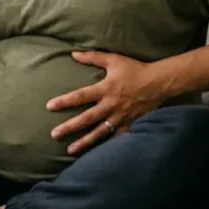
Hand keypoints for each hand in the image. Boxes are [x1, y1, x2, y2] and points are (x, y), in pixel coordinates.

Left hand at [47, 51, 167, 154]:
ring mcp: (120, 117)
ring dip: (84, 141)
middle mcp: (110, 105)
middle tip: (54, 134)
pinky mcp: (129, 124)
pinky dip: (106, 146)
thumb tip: (74, 54)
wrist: (159, 82)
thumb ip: (93, 57)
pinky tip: (96, 154)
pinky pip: (116, 137)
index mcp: (105, 89)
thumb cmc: (135, 70)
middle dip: (70, 127)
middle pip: (86, 118)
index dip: (64, 101)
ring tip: (70, 150)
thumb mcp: (113, 60)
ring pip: (99, 132)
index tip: (50, 107)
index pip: (80, 96)